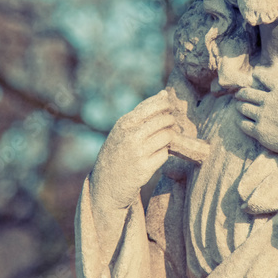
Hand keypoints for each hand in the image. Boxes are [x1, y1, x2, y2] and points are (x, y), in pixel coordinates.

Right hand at [90, 90, 177, 210]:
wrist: (106, 183)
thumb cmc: (117, 152)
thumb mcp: (123, 130)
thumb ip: (142, 113)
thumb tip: (164, 94)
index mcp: (124, 123)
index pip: (151, 106)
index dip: (165, 105)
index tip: (169, 108)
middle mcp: (130, 136)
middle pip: (163, 120)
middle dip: (171, 121)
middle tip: (170, 125)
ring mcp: (138, 152)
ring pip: (167, 136)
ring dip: (169, 137)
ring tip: (164, 140)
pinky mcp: (145, 168)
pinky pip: (165, 154)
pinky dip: (163, 154)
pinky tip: (156, 155)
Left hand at [235, 74, 277, 156]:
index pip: (263, 77)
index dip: (257, 76)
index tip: (254, 75)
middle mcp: (268, 100)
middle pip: (248, 93)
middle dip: (242, 92)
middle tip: (239, 93)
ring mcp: (262, 115)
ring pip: (244, 108)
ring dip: (240, 105)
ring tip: (238, 106)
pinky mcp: (260, 131)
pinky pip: (244, 124)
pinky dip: (240, 121)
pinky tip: (240, 121)